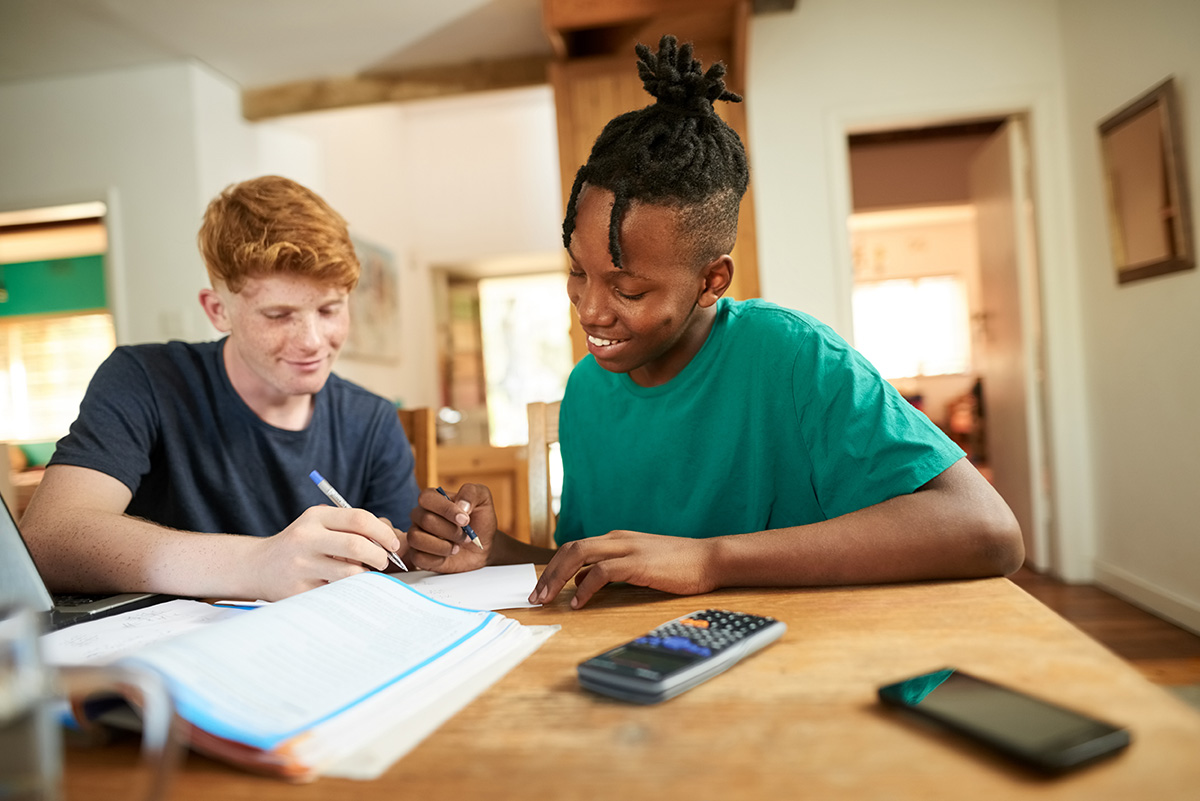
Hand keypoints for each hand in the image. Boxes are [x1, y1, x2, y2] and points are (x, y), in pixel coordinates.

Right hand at [246, 505, 401, 599]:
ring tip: (364, 575)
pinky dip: (349, 591)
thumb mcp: (317, 525)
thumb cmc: (299, 545)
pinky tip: (346, 588)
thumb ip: (349, 528)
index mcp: (315, 517)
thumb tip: (391, 541)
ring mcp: (301, 566)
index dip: (382, 532)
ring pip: (350, 574)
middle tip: (383, 562)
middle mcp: (306, 539)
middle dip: (379, 556)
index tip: (392, 544)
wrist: (256, 566)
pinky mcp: (299, 591)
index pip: (359, 519)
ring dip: (366, 576)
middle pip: (357, 546)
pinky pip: (337, 593)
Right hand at [406, 484, 495, 572]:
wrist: (483, 546)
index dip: (446, 509)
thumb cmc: (479, 520)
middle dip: (451, 531)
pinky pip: (418, 557)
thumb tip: (461, 505)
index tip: (465, 520)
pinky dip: (437, 559)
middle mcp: (421, 516)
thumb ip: (471, 492)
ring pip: (416, 538)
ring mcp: (417, 535)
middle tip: (466, 536)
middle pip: (425, 520)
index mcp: (432, 499)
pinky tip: (448, 555)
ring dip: (442, 546)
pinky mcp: (418, 555)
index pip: (427, 498)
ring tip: (457, 547)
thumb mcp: (482, 499)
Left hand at [529, 531, 719, 608]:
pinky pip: (602, 572)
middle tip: (535, 597)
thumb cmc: (678, 565)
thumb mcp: (639, 564)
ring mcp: (627, 549)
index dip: (553, 567)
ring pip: (579, 554)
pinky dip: (585, 587)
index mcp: (616, 538)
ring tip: (546, 599)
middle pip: (570, 549)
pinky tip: (579, 603)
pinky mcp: (638, 563)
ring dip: (557, 578)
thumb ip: (612, 570)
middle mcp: (617, 539)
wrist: (709, 559)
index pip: (574, 548)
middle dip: (547, 573)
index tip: (541, 588)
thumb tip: (583, 582)